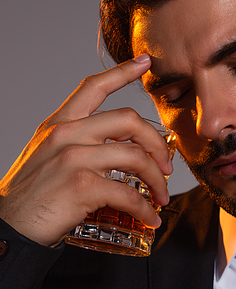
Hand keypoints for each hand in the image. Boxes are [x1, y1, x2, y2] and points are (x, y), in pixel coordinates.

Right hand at [0, 55, 173, 246]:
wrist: (10, 226)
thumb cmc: (31, 196)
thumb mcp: (47, 156)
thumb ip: (78, 144)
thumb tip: (118, 151)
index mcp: (58, 125)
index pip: (93, 87)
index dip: (123, 72)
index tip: (144, 62)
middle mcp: (67, 135)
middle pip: (129, 120)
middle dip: (157, 143)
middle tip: (166, 166)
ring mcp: (74, 159)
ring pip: (136, 157)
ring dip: (157, 181)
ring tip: (161, 197)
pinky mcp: (83, 186)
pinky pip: (129, 195)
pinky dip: (146, 209)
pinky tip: (150, 217)